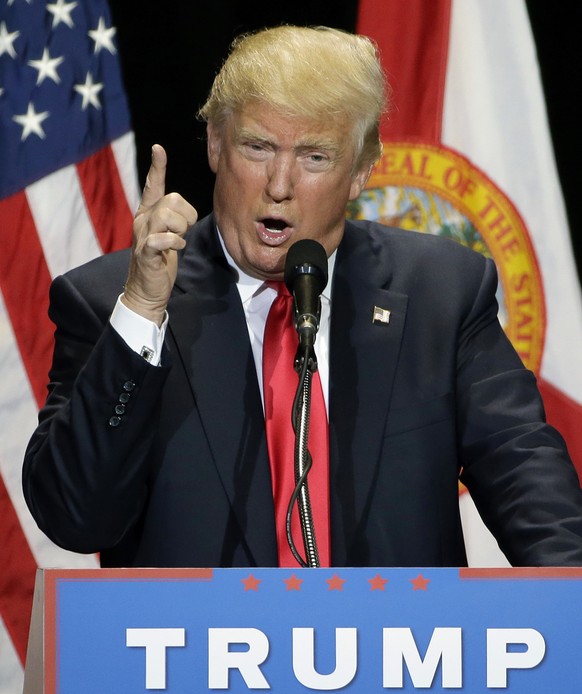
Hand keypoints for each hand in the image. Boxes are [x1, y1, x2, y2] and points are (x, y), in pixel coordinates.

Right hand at [122, 144, 197, 324]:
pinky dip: (175, 242)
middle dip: (186, 215)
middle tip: (184, 232)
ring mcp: (142, 236)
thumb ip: (174, 220)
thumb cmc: (160, 262)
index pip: (152, 185)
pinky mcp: (146, 253)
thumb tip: (184, 211)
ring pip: (167, 214)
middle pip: (171, 199)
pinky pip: (162, 238)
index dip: (156, 167)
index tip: (158, 148)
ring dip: (181, 228)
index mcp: (148, 214)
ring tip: (178, 241)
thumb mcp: (168, 235)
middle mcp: (142, 220)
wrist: (147, 291)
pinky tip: (177, 248)